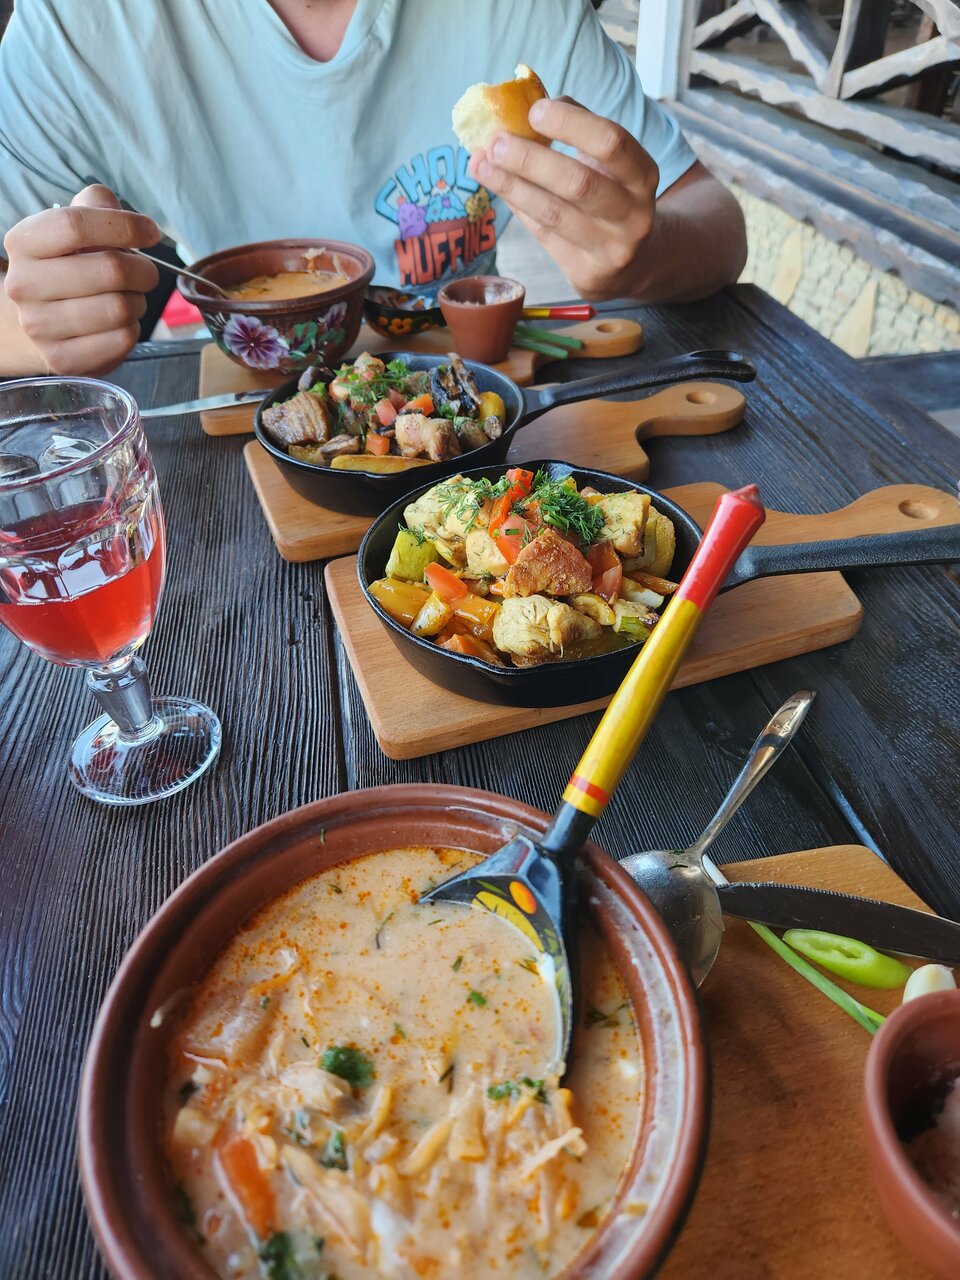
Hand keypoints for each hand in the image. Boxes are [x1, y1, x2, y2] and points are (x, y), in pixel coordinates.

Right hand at [3, 185, 159, 374]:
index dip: (125, 225)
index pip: (76, 224)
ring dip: (138, 302)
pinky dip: (132, 329)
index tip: (151, 233)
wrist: (38, 321)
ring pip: (120, 308)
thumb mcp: (72, 229)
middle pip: (111, 269)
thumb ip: (97, 207)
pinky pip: (122, 339)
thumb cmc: (66, 268)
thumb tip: (135, 222)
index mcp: (24, 243)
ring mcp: (40, 326)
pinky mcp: (63, 359)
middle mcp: (25, 285)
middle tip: (145, 273)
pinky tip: (118, 323)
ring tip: (128, 298)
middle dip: (143, 270)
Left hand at [470, 98, 658, 299]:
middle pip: (578, 183)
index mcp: (642, 175)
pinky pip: (543, 234)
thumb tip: (525, 106)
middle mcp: (634, 214)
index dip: (570, 123)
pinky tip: (499, 187)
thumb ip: (577, 131)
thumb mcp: (608, 162)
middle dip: (531, 160)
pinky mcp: (587, 273)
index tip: (534, 110)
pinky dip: (518, 207)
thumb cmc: (612, 195)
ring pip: (554, 214)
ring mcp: (612, 248)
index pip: (611, 142)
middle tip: (495, 142)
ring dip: (512, 186)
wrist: (633, 261)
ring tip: (481, 164)